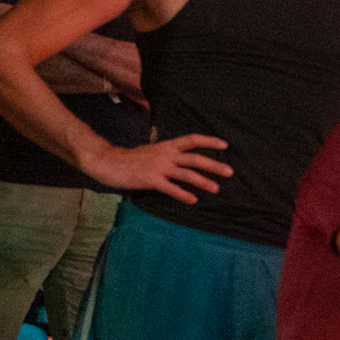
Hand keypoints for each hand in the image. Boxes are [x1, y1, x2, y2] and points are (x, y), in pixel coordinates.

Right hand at [82, 134, 232, 203]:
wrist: (110, 162)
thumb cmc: (133, 159)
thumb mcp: (154, 151)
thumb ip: (170, 154)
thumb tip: (186, 160)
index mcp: (168, 146)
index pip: (192, 139)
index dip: (209, 141)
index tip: (225, 145)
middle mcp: (166, 155)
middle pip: (195, 159)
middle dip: (214, 165)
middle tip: (229, 172)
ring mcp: (159, 167)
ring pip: (186, 174)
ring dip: (203, 181)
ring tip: (216, 188)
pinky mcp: (150, 180)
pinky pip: (170, 188)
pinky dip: (182, 194)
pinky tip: (193, 200)